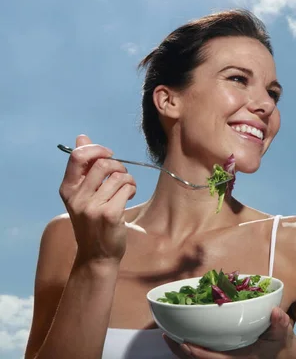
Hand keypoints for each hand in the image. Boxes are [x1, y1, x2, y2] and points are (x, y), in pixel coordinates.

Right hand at [58, 135, 136, 264]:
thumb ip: (83, 167)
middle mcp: (77, 197)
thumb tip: (82, 137)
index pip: (76, 156)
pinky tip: (128, 197)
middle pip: (103, 164)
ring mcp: (92, 207)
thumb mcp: (82, 194)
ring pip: (118, 176)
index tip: (108, 154)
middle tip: (122, 176)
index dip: (96, 149)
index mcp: (67, 189)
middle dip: (118, 165)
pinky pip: (127, 188)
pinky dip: (132, 189)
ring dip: (128, 179)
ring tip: (126, 189)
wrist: (96, 255)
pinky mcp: (109, 215)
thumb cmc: (92, 221)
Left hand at [163, 307, 294, 358]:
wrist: (281, 356)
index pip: (211, 358)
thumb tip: (276, 311)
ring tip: (169, 336)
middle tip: (167, 335)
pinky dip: (188, 349)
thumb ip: (280, 323)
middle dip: (181, 350)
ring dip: (181, 350)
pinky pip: (202, 356)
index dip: (195, 351)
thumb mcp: (282, 334)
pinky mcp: (221, 356)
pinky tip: (181, 338)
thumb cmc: (278, 344)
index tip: (183, 340)